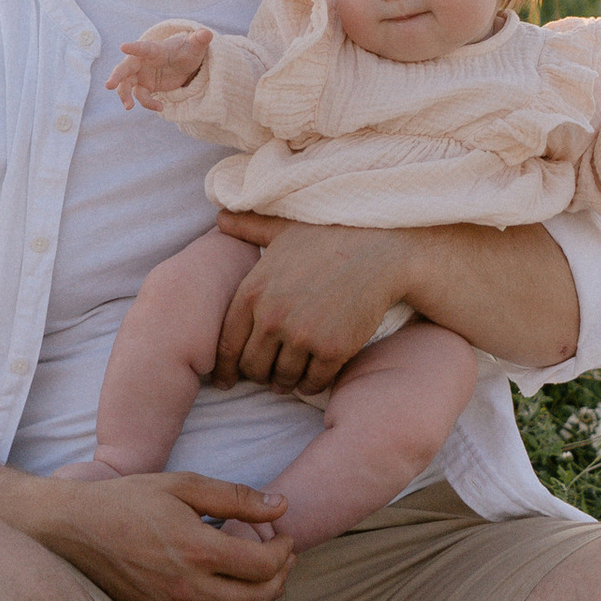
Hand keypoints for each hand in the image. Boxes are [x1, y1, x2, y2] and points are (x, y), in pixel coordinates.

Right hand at [27, 470, 294, 600]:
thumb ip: (236, 497)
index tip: (285, 536)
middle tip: (283, 557)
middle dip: (280, 577)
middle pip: (257, 598)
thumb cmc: (128, 500)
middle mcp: (186, 588)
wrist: (72, 529)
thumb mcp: (183, 485)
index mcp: (196, 550)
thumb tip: (282, 505)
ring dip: (257, 596)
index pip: (263, 565)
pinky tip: (227, 585)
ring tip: (261, 572)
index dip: (284, 551)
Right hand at [107, 28, 210, 110]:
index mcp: (154, 49)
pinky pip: (141, 97)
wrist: (186, 63)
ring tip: (128, 107)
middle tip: (109, 85)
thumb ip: (200, 39)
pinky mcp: (146, 86)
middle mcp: (143, 61)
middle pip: (125, 68)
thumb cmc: (188, 50)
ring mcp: (142, 75)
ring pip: (127, 85)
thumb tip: (207, 33)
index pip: (142, 48)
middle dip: (117, 76)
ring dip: (125, 96)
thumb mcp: (196, 46)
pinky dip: (149, 103)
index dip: (134, 47)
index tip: (123, 47)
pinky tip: (161, 106)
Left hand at [211, 214, 405, 392]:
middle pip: (253, 367)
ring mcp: (303, 335)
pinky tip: (311, 379)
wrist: (378, 248)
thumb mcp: (282, 229)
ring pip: (283, 378)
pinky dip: (311, 384)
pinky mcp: (332, 349)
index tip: (227, 379)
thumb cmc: (328, 236)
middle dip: (259, 374)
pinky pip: (313, 381)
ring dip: (285, 381)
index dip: (225, 367)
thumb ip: (248, 227)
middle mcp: (272, 317)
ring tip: (287, 379)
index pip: (227, 344)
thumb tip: (221, 216)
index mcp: (252, 292)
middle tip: (266, 374)